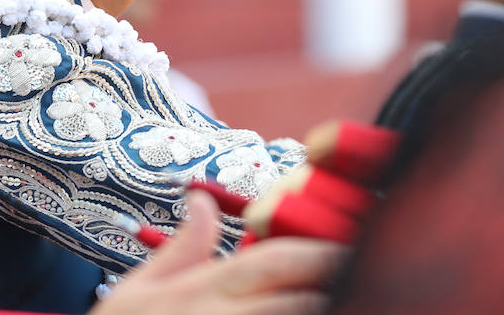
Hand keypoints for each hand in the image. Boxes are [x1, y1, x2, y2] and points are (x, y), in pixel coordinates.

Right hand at [92, 190, 347, 314]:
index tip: (353, 243)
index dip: (322, 250)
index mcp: (204, 291)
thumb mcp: (133, 294)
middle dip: (340, 282)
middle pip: (302, 296)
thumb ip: (180, 249)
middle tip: (370, 269)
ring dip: (329, 306)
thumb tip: (202, 200)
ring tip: (361, 293)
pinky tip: (334, 312)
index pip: (277, 259)